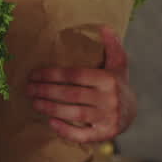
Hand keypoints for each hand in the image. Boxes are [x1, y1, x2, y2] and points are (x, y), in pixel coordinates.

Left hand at [27, 25, 135, 142]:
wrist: (132, 112)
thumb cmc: (118, 84)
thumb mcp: (118, 63)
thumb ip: (111, 45)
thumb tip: (103, 27)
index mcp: (108, 79)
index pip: (76, 75)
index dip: (53, 75)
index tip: (35, 74)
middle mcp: (109, 99)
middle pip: (72, 94)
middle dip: (47, 91)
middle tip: (29, 88)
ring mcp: (107, 118)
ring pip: (74, 114)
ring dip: (51, 108)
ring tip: (34, 103)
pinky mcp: (105, 134)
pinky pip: (82, 135)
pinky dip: (66, 130)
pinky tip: (50, 122)